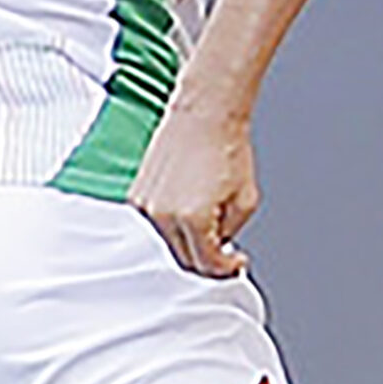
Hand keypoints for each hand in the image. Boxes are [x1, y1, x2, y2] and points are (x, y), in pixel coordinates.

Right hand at [130, 97, 258, 276]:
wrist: (205, 114)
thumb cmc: (226, 147)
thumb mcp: (246, 199)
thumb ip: (232, 232)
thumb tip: (222, 248)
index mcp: (193, 219)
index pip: (208, 264)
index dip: (227, 269)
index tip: (235, 263)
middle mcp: (163, 216)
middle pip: (184, 261)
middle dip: (207, 262)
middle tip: (224, 255)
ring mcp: (145, 207)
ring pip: (167, 245)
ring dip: (188, 246)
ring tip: (209, 230)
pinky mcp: (136, 196)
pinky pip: (154, 227)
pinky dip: (171, 229)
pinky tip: (189, 216)